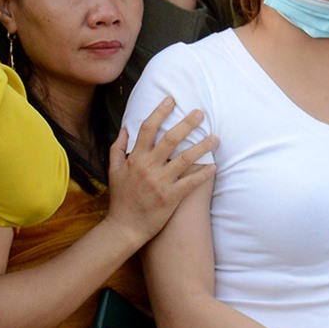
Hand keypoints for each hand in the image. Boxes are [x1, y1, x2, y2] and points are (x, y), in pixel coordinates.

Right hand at [106, 98, 217, 241]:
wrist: (125, 227)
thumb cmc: (120, 198)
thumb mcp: (113, 171)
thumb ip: (118, 148)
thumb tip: (125, 128)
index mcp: (135, 158)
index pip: (148, 128)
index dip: (160, 112)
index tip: (171, 100)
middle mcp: (148, 167)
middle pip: (171, 139)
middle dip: (187, 123)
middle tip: (201, 112)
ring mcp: (161, 182)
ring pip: (186, 159)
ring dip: (202, 146)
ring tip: (215, 137)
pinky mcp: (171, 197)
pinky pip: (191, 183)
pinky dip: (204, 174)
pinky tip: (214, 166)